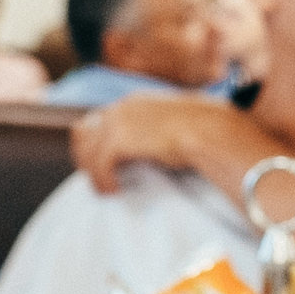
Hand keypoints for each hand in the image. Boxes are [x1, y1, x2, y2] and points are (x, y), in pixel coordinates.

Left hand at [71, 94, 237, 193]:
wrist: (211, 131)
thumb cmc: (205, 129)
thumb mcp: (176, 123)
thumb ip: (158, 128)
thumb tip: (154, 145)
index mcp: (135, 102)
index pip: (97, 119)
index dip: (95, 143)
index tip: (102, 162)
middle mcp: (122, 108)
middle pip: (83, 132)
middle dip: (86, 156)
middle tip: (98, 177)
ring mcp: (118, 122)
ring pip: (88, 151)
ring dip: (93, 172)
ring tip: (106, 189)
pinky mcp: (120, 140)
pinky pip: (99, 165)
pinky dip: (103, 180)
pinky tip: (114, 190)